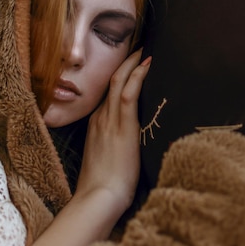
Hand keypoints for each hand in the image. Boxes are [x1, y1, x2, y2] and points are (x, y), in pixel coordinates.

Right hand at [74, 49, 151, 219]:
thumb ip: (112, 147)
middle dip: (126, 62)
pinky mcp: (122, 128)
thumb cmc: (103, 187)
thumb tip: (126, 146)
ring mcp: (109, 121)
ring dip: (133, 63)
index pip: (108, 93)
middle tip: (139, 47)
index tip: (131, 65)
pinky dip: (138, 76)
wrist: (98, 198)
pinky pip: (128, 94)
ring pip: (119, 82)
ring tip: (146, 49)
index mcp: (95, 125)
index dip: (120, 76)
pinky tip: (148, 64)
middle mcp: (100, 118)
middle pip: (112, 81)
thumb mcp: (105, 160)